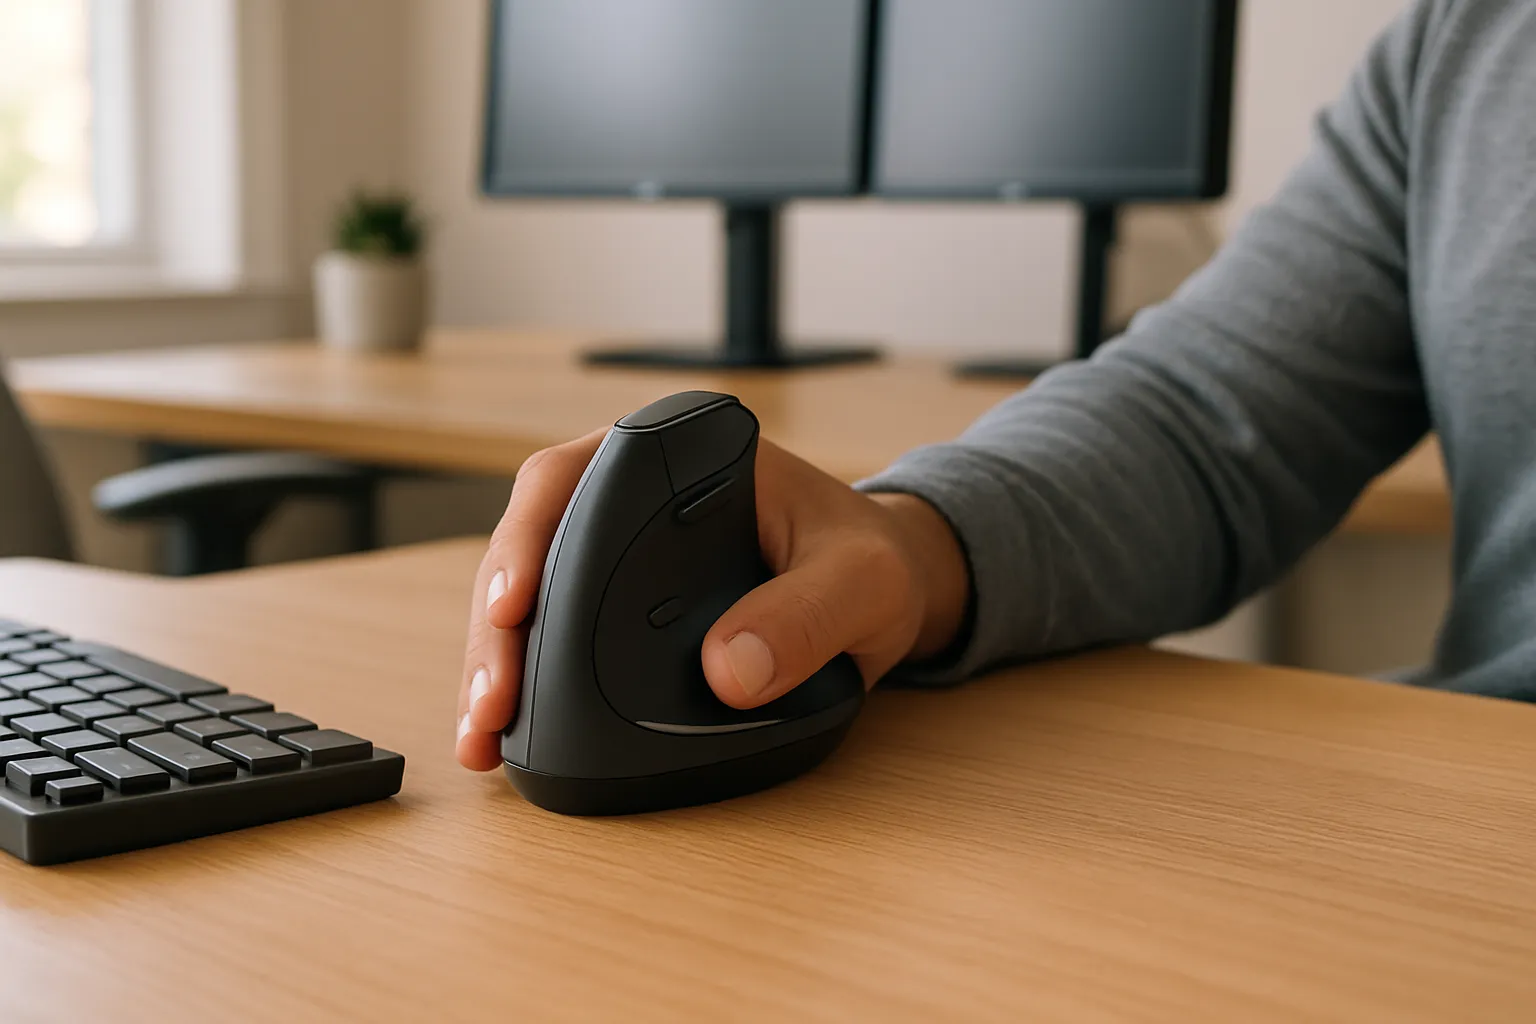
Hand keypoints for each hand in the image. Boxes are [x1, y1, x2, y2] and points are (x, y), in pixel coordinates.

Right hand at [456, 430, 969, 770]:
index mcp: (680, 455)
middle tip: (492, 699)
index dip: (530, 537)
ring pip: (527, 595)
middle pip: (532, 543)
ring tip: (482, 732)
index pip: (577, 477)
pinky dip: (528, 686)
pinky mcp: (620, 609)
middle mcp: (633, 497)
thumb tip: (728, 670)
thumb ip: (809, 614)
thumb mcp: (865, 582)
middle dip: (496, 624)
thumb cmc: (875, 563)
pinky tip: (501, 736)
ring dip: (496, 661)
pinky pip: (556, 638)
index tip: (514, 604)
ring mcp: (620, 555)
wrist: (887, 592)